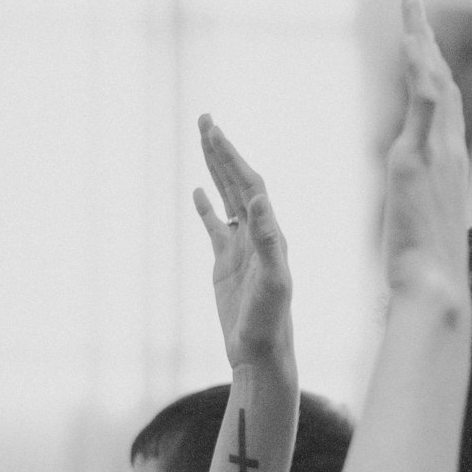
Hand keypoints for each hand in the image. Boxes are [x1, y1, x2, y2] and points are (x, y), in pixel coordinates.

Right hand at [194, 117, 295, 377]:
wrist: (261, 352)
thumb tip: (259, 202)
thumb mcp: (273, 282)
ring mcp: (241, 247)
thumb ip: (268, 243)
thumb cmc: (270, 322)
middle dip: (222, 151)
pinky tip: (198, 191)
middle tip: (205, 119)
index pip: (250, 185)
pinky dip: (207, 207)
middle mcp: (258, 234)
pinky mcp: (227, 263)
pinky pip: (215, 227)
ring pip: (226, 198)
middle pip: (238, 182)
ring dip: (215, 169)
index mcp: (270, 233)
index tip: (215, 132)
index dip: (232, 157)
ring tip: (203, 140)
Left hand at [382, 0, 470, 303]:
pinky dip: (420, 69)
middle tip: (416, 7)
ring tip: (412, 6)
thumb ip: (418, 210)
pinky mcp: (418, 158)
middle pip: (442, 84)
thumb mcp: (421, 228)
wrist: (434, 287)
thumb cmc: (427, 271)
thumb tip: (410, 215)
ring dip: (423, 41)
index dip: (434, 73)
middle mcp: (450, 153)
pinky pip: (424, 102)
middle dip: (429, 43)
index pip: (443, 108)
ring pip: (435, 83)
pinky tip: (413, 41)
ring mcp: (437, 153)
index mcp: (449, 168)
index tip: (423, 46)